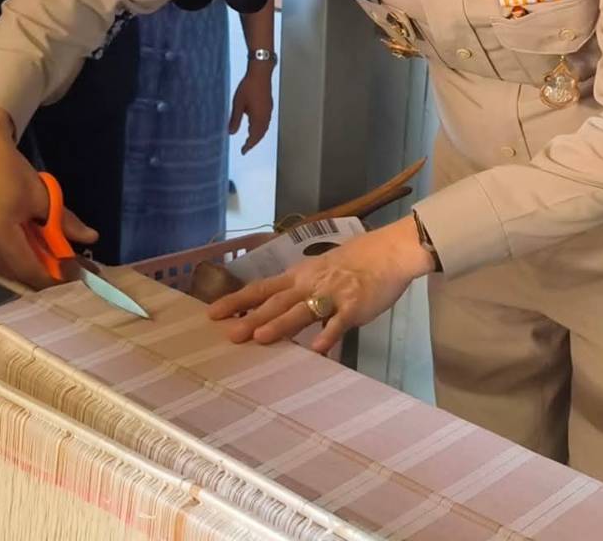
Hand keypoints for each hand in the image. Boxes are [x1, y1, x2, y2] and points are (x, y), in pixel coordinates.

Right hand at [0, 105, 97, 289]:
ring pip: (3, 266)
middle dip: (43, 271)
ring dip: (27, 264)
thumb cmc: (11, 170)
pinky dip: (11, 255)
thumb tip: (91, 238)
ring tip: (49, 253)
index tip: (76, 274)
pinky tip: (27, 244)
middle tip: (67, 264)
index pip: (30, 269)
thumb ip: (65, 222)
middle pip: (16, 273)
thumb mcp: (43, 196)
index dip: (54, 276)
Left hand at [205, 219, 433, 355]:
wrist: (389, 252)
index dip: (237, 301)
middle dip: (252, 318)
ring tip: (261, 337)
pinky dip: (328, 335)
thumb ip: (303, 290)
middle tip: (230, 335)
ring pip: (302, 311)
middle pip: (276, 302)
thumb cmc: (357, 261)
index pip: (262, 288)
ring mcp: (332, 296)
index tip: (213, 313)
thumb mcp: (322, 270)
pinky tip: (317, 350)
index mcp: (300, 276)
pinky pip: (339, 323)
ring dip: (281, 324)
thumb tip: (283, 309)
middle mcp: (310, 285)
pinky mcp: (354, 307)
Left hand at [228, 64, 273, 154]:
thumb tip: (231, 133)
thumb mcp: (238, 104)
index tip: (243, 151)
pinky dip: (261, 127)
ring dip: (258, 135)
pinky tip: (255, 124)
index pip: (254, 136)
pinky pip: (266, 121)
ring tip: (250, 138)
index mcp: (258, 118)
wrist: (260, 73)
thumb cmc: (248, 87)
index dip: (249, 145)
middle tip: (246, 147)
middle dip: (254, 141)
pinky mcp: (269, 105)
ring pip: (264, 127)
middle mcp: (265, 116)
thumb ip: (235, 119)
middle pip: (261, 134)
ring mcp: (268, 110)